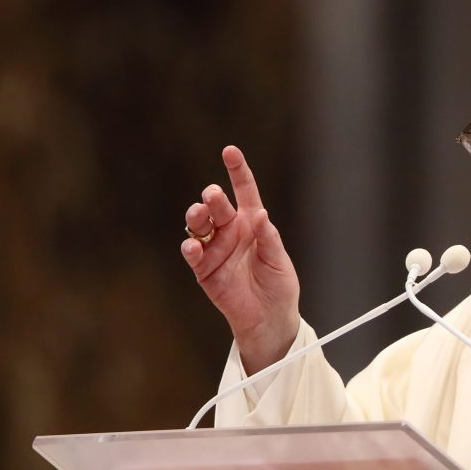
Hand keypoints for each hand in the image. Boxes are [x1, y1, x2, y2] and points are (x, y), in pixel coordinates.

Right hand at [181, 145, 300, 373]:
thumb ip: (269, 238)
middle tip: (212, 195)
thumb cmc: (279, 285)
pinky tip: (193, 245)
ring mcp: (215, 249)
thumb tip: (260, 215)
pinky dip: (191, 247)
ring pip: (200, 225)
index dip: (237, 171)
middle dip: (212, 198)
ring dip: (197, 217)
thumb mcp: (279, 260)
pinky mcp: (204, 269)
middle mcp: (231, 231)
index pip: (244, 191)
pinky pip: (193, 254)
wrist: (270, 318)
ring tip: (199, 214)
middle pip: (218, 207)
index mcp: (252, 223)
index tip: (230, 151)